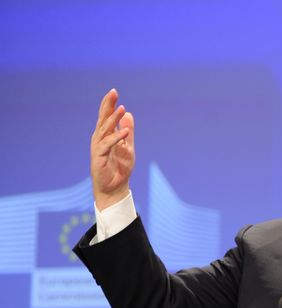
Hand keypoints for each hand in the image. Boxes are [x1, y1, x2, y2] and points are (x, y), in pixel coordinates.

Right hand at [90, 89, 134, 210]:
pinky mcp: (99, 157)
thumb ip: (128, 131)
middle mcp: (100, 138)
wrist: (115, 187)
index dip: (109, 104)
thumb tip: (128, 114)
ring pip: (105, 130)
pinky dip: (117, 138)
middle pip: (103, 119)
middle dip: (108, 105)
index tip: (113, 91)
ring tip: (122, 108)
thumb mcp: (128, 146)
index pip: (106, 116)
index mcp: (106, 135)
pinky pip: (108, 145)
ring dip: (113, 119)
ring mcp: (98, 147)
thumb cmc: (119, 167)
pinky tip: (125, 131)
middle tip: (113, 92)